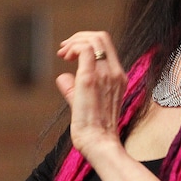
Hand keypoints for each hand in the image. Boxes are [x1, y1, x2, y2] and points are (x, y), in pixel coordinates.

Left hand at [56, 31, 126, 157]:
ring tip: (63, 53)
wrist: (99, 143)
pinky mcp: (90, 80)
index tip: (70, 53)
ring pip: (95, 39)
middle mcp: (115, 73)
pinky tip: (65, 57)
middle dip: (79, 37)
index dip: (87, 42)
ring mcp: (105, 75)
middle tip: (64, 49)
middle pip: (102, 38)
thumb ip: (74, 88)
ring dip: (75, 41)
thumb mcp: (84, 103)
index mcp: (118, 78)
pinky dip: (73, 48)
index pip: (106, 47)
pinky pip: (85, 50)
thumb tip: (63, 77)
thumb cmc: (92, 130)